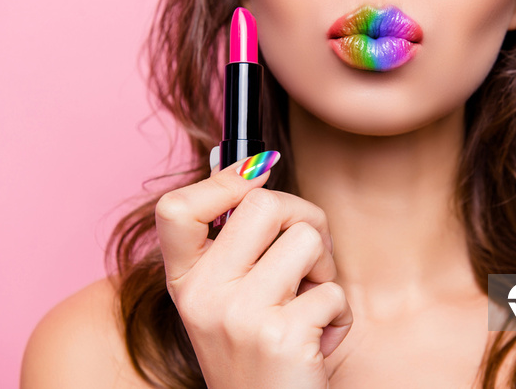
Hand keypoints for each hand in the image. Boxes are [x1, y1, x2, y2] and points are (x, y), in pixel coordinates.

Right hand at [155, 152, 352, 387]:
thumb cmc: (257, 350)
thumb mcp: (229, 296)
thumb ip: (236, 242)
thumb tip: (257, 164)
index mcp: (186, 281)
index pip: (176, 209)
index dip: (223, 180)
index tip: (257, 174)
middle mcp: (203, 295)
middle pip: (264, 204)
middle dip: (305, 218)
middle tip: (309, 255)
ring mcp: (239, 315)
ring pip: (308, 239)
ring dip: (324, 269)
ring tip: (308, 303)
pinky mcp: (280, 336)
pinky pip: (333, 291)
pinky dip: (339, 314)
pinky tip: (317, 340)